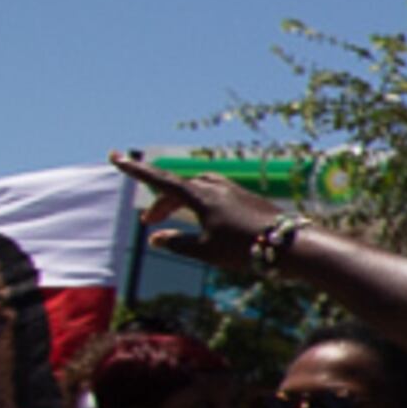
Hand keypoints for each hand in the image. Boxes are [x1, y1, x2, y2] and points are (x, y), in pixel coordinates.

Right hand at [111, 152, 284, 270]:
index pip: (159, 180)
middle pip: (177, 188)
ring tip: (173, 221)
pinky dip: (199, 203)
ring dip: (180, 202)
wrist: (291, 246)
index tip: (115, 156)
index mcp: (200, 196)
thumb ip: (177, 243)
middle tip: (149, 223)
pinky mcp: (246, 197)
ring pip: (196, 189)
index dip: (135, 171)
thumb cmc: (246, 249)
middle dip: (161, 202)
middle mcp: (215, 187)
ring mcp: (232, 190)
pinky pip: (213, 194)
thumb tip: (155, 239)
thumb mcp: (205, 251)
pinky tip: (203, 220)